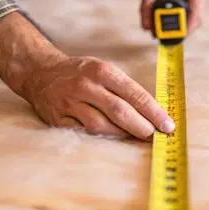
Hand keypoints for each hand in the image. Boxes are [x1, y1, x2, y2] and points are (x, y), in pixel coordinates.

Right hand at [24, 54, 174, 139]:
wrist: (40, 72)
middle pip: (119, 111)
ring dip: (121, 135)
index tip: (168, 125)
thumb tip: (152, 114)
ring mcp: (70, 103)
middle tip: (155, 137)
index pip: (134, 94)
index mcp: (102, 71)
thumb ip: (124, 89)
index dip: (153, 112)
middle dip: (141, 127)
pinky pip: (82, 133)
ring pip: (101, 125)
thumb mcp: (103, 69)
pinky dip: (99, 138)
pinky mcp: (57, 118)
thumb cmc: (80, 73)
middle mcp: (86, 85)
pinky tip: (110, 139)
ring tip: (134, 138)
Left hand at [140, 0, 208, 35]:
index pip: (196, 12)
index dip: (188, 27)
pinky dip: (178, 22)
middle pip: (195, 19)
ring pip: (192, 19)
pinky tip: (167, 27)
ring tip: (164, 34)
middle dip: (181, 30)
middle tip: (166, 38)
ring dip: (180, 27)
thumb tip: (146, 27)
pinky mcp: (193, 2)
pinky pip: (188, 16)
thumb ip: (147, 6)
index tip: (178, 37)